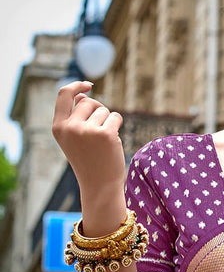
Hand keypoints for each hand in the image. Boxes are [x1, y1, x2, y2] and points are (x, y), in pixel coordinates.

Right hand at [52, 80, 125, 195]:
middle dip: (97, 111)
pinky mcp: (106, 134)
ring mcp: (88, 130)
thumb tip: (82, 94)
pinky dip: (117, 125)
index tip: (88, 85)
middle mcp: (70, 127)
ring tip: (103, 142)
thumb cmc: (88, 160)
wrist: (100, 186)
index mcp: (58, 128)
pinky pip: (116, 117)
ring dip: (108, 122)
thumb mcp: (74, 139)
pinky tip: (113, 142)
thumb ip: (75, 117)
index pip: (64, 95)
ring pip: (103, 110)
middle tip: (99, 132)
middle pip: (88, 102)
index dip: (76, 86)